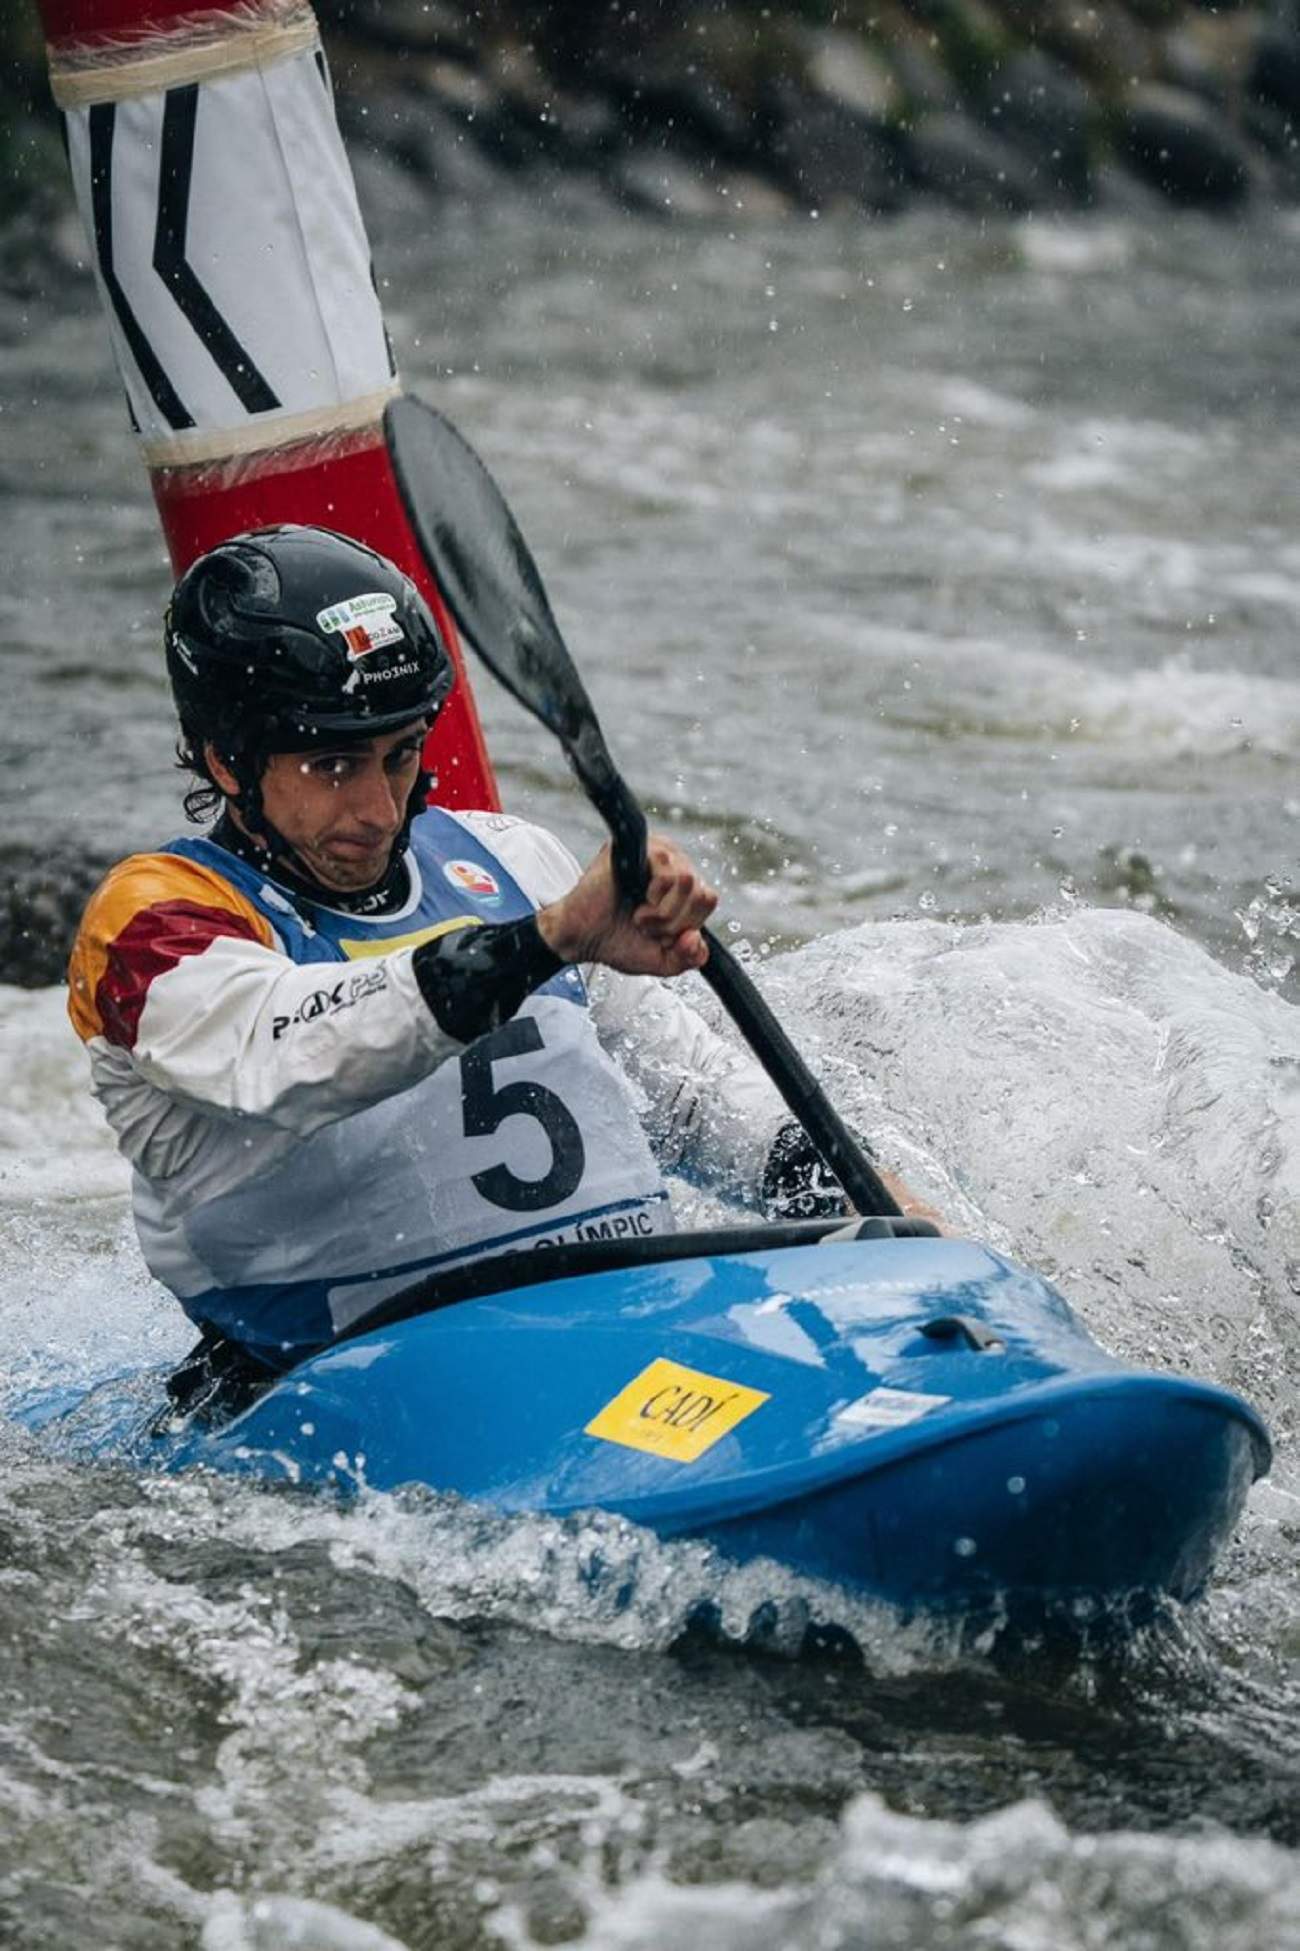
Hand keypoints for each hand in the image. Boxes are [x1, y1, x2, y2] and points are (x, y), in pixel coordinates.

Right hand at [536, 836, 717, 977]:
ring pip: (688, 881)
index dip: (687, 926)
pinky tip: (635, 900)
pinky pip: (668, 870)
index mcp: (681, 886)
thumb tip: (696, 938)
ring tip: (639, 914)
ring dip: (663, 912)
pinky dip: (654, 897)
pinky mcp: (637, 848)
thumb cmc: (617, 942)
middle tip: (647, 925)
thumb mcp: (664, 960)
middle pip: (702, 893)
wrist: (581, 939)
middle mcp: (672, 864)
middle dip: (675, 923)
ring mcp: (656, 853)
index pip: (708, 899)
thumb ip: (690, 957)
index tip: (661, 933)